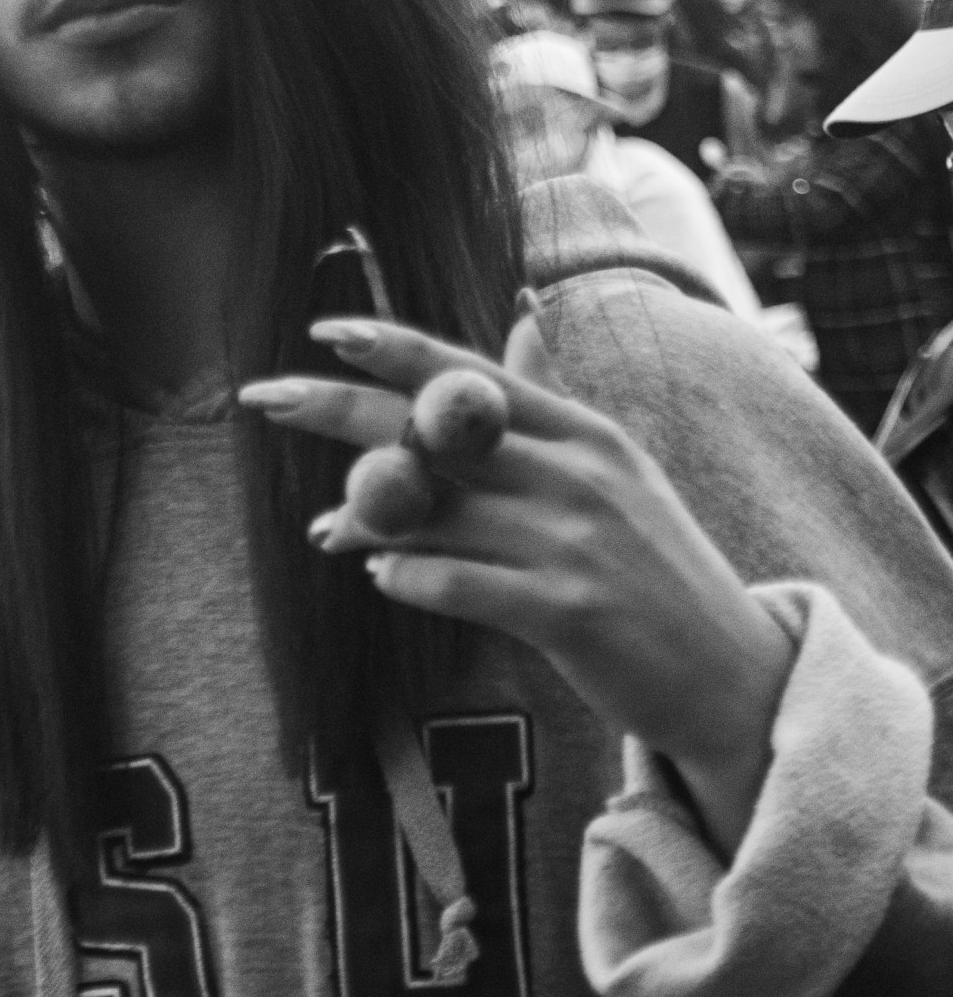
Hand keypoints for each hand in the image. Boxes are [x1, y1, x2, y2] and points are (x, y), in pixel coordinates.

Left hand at [239, 303, 793, 857]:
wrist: (730, 677)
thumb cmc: (656, 571)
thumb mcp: (619, 470)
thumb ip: (554, 402)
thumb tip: (523, 319)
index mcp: (586, 432)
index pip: (473, 373)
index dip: (396, 348)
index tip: (324, 330)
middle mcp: (579, 473)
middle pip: (436, 429)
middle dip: (342, 409)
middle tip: (265, 396)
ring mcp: (575, 540)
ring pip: (435, 510)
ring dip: (363, 517)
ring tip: (321, 527)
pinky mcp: (569, 610)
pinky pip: (459, 583)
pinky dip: (409, 576)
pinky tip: (381, 575)